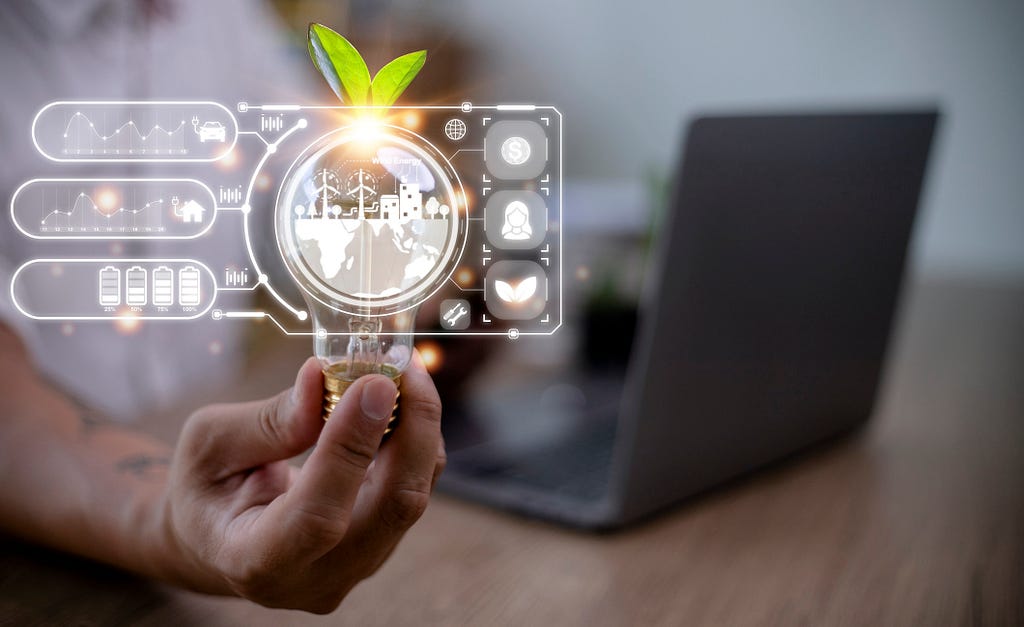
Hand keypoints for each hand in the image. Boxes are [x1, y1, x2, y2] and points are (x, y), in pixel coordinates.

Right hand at [158, 354, 444, 612]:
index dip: (351, 450)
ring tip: (405, 369)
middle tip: (404, 365)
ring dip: (419, 427)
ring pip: (411, 496)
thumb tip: (323, 377)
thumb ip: (268, 421)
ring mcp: (357, 567)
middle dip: (410, 430)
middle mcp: (317, 579)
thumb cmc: (206, 486)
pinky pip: (415, 487)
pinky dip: (417, 437)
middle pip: (390, 509)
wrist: (216, 533)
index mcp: (255, 562)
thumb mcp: (209, 443)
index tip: (372, 384)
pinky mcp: (381, 543)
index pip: (319, 517)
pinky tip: (403, 395)